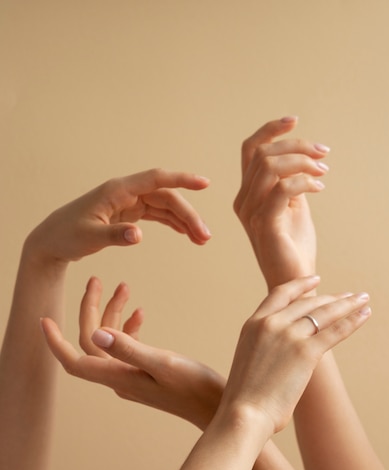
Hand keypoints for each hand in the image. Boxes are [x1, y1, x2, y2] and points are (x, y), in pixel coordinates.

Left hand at [25, 169, 210, 264]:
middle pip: (166, 197)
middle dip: (188, 215)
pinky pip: (157, 214)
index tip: (204, 183)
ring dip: (184, 221)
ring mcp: (129, 202)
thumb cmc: (66, 235)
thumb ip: (115, 235)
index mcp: (118, 190)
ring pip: (165, 206)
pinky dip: (173, 223)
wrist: (52, 241)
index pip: (156, 179)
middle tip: (205, 237)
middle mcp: (127, 192)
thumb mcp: (89, 237)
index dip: (182, 179)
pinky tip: (186, 234)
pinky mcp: (129, 212)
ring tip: (201, 240)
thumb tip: (139, 235)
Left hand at [41, 278, 223, 428]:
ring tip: (124, 287)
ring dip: (113, 313)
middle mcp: (120, 378)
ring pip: (110, 341)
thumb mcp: (163, 362)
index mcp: (119, 376)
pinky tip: (141, 312)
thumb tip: (95, 334)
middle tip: (96, 280)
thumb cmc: (195, 388)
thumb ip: (130, 348)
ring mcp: (132, 375)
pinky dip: (130, 327)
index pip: (76, 361)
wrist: (216, 407)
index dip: (56, 342)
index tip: (45, 319)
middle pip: (92, 342)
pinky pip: (128, 346)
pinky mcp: (146, 372)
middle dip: (90, 310)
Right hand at [218, 276, 370, 433]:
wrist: (243, 413)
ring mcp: (288, 335)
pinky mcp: (305, 351)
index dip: (301, 285)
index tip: (316, 280)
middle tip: (349, 295)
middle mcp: (270, 323)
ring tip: (362, 300)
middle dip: (332, 297)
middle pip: (308, 302)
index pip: (280, 294)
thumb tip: (282, 355)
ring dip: (347, 304)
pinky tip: (364, 315)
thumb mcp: (249, 360)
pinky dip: (352, 321)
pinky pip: (335, 331)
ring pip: (324, 313)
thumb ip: (266, 348)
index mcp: (253, 324)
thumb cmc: (245, 398)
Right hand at [233, 117, 328, 290]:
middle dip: (297, 146)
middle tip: (323, 154)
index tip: (294, 120)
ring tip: (323, 171)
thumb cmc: (294, 247)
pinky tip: (319, 188)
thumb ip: (290, 182)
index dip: (270, 130)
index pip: (250, 150)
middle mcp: (243, 201)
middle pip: (262, 153)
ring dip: (302, 162)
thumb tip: (302, 158)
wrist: (295, 282)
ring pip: (270, 167)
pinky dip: (304, 182)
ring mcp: (251, 213)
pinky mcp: (265, 224)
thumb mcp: (292, 207)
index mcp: (247, 194)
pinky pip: (282, 189)